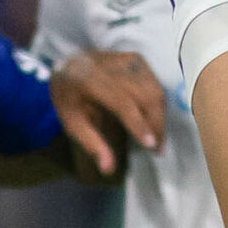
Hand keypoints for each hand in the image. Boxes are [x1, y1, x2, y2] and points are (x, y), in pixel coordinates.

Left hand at [47, 49, 163, 181]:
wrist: (67, 67)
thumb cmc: (69, 99)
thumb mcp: (72, 124)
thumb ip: (91, 144)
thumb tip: (108, 169)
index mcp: (89, 80)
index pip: (121, 101)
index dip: (138, 123)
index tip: (151, 145)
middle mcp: (109, 65)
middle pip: (143, 94)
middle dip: (155, 122)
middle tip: (157, 149)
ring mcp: (123, 59)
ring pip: (153, 87)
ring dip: (160, 114)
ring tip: (158, 137)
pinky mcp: (134, 58)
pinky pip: (154, 81)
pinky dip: (158, 102)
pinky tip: (155, 118)